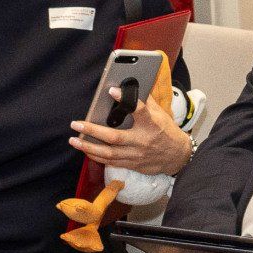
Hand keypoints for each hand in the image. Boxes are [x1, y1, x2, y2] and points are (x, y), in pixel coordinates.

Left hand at [70, 92, 192, 174]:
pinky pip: (111, 162)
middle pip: (115, 137)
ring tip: (74, 140)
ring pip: (109, 153)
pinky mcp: (133, 164)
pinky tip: (86, 151)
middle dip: (93, 131)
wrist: (178, 156)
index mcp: (152, 124)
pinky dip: (97, 157)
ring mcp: (137, 155)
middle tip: (76, 124)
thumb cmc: (166, 131)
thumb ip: (145, 102)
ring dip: (89, 147)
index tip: (112, 90)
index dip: (126, 100)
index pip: (139, 110)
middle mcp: (143, 141)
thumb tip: (129, 88)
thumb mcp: (160, 114)